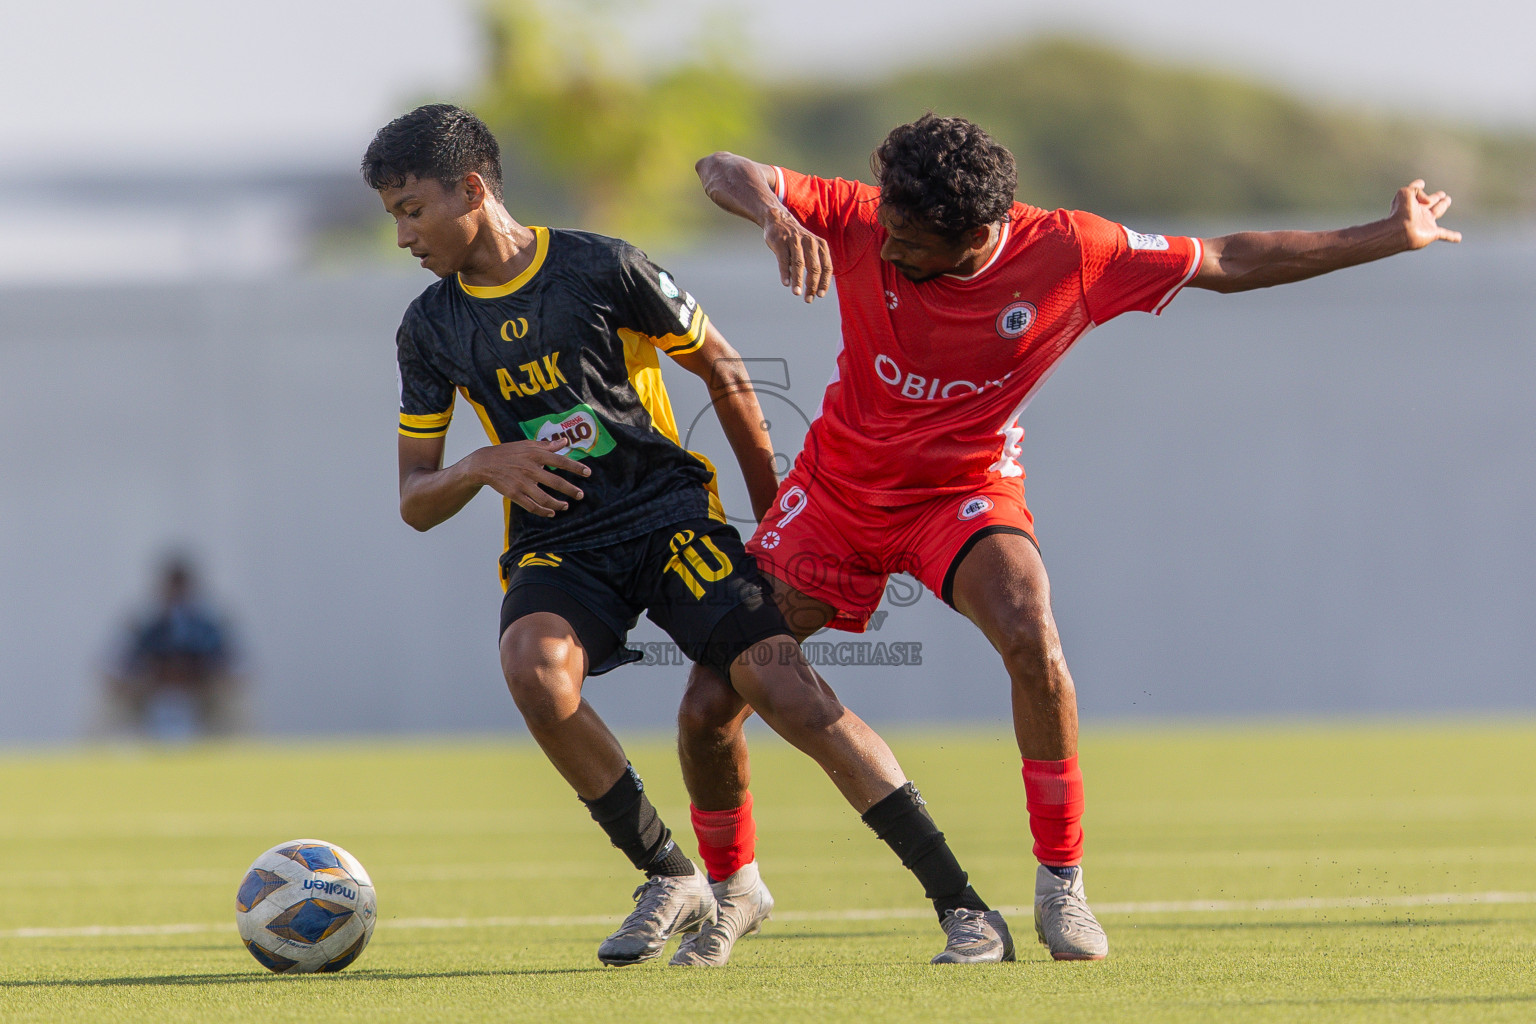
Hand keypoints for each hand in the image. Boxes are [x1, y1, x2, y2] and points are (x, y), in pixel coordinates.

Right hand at [471, 439, 590, 517]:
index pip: (560, 461)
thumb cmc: (509, 452)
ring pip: (544, 498)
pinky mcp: (514, 494)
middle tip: (581, 495)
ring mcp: (521, 483)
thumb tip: (565, 442)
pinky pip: (531, 506)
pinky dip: (543, 511)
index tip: (588, 473)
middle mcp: (530, 469)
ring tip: (566, 506)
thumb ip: (547, 445)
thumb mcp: (527, 445)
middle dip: (571, 490)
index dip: (575, 467)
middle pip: (555, 482)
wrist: (484, 463)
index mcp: (535, 454)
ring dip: (558, 504)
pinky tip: (551, 512)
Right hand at [764, 210, 831, 301]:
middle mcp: (810, 242)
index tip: (820, 295)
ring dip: (798, 280)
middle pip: (814, 267)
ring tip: (797, 293)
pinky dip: (785, 272)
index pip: (827, 267)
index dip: (824, 282)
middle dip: (812, 285)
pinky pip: (784, 260)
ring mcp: (795, 241)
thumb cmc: (797, 240)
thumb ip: (815, 264)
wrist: (779, 220)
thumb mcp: (810, 249)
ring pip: (799, 264)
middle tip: (808, 299)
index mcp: (820, 245)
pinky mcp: (781, 242)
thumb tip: (815, 289)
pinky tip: (786, 283)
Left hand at [1392, 180, 1460, 249]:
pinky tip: (1458, 238)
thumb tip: (1428, 200)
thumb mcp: (1405, 192)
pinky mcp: (1432, 233)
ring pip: (1437, 212)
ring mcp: (1426, 223)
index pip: (1416, 193)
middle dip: (1436, 198)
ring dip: (1442, 207)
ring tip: (1447, 200)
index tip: (1420, 183)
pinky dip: (1452, 236)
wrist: (1399, 231)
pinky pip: (1445, 235)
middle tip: (1442, 194)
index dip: (1418, 187)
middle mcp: (1418, 212)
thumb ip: (1417, 190)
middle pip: (1430, 202)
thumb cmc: (1400, 212)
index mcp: (1411, 203)